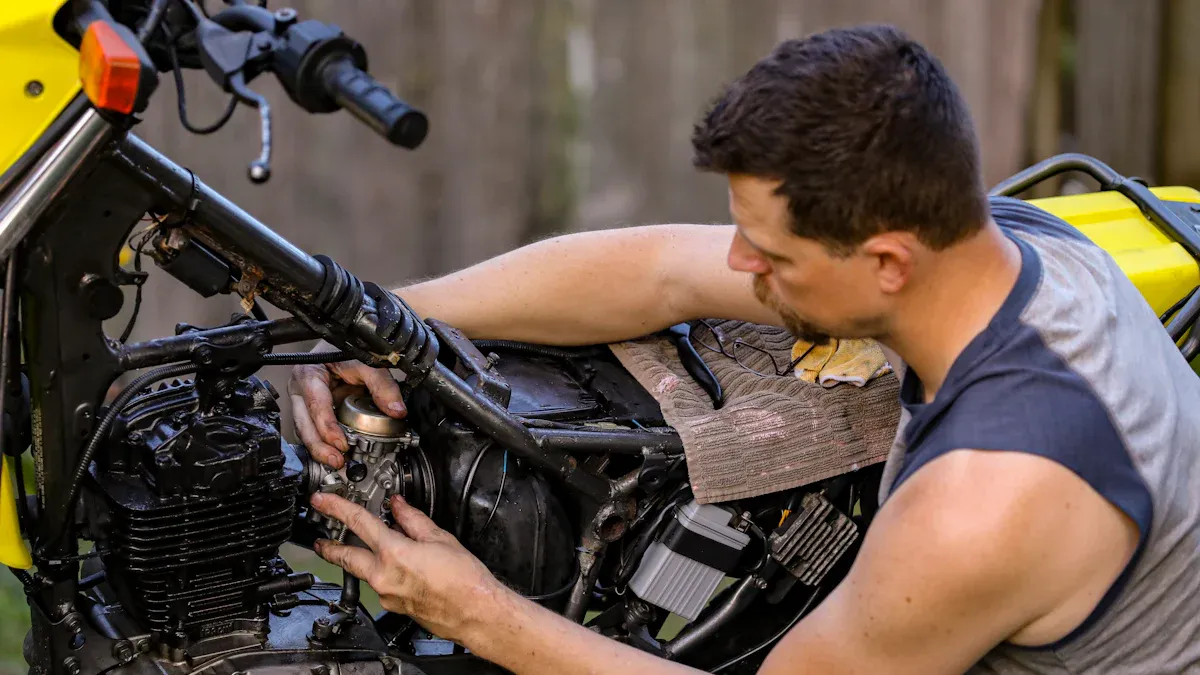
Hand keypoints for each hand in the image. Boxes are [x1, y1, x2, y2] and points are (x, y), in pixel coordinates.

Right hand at [288, 341, 406, 467]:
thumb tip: (396, 409)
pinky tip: (336, 454)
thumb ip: (381, 384)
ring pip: (305, 431)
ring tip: (339, 463)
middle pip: (304, 425)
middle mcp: (300, 390)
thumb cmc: (344, 349)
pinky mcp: (311, 411)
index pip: (315, 406)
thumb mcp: (366, 361)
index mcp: (308, 375)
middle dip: (320, 447)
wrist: (338, 345)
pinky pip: (313, 431)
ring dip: (320, 449)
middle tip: (338, 462)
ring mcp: (303, 402)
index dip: (327, 428)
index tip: (341, 444)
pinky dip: (324, 444)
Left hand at [310, 492, 511, 643]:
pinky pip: (379, 585)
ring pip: (361, 572)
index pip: (358, 522)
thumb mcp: (440, 539)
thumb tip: (398, 506)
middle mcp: (383, 576)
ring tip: (352, 549)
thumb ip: (413, 520)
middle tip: (320, 538)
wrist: (475, 613)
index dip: (337, 508)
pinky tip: (390, 566)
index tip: (322, 501)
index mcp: (394, 553)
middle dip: (330, 546)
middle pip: (346, 556)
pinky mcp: (394, 606)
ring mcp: (386, 595)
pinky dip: (379, 572)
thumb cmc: (464, 580)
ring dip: (355, 559)